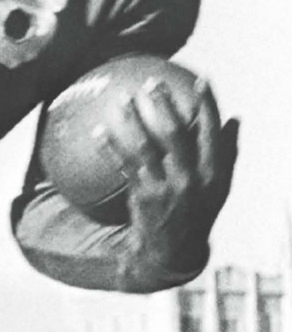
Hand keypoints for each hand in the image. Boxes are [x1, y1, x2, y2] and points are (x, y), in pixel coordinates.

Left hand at [95, 77, 238, 274]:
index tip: (200, 79)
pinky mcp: (143, 196)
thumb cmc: (197, 212)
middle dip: (164, 104)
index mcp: (214, 173)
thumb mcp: (218, 187)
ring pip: (145, 146)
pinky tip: (97, 130)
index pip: (212, 131)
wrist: (173, 252)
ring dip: (132, 119)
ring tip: (121, 98)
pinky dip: (110, 146)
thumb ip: (226, 153)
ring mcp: (165, 187)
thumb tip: (233, 119)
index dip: (208, 104)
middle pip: (176, 133)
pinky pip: (123, 165)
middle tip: (151, 82)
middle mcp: (191, 179)